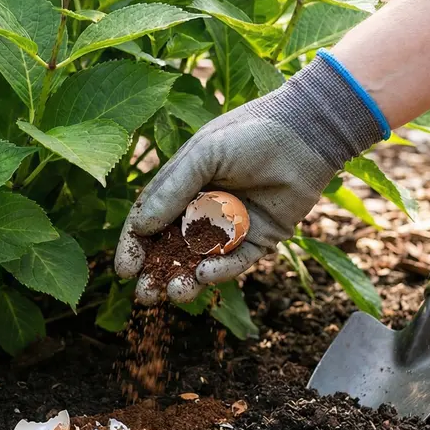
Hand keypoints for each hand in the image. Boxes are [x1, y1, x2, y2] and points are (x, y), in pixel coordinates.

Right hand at [114, 52, 386, 304]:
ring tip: (174, 292)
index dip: (134, 245)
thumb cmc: (249, 135)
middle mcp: (203, 208)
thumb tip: (140, 227)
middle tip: (144, 295)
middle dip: (156, 273)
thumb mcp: (203, 155)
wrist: (305, 134)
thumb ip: (171, 190)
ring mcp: (231, 227)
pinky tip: (206, 275)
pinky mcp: (260, 239)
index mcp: (182, 185)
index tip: (124, 269)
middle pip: (171, 248)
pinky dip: (221, 271)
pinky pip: (236, 262)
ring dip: (186, 279)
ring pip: (201, 261)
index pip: (149, 220)